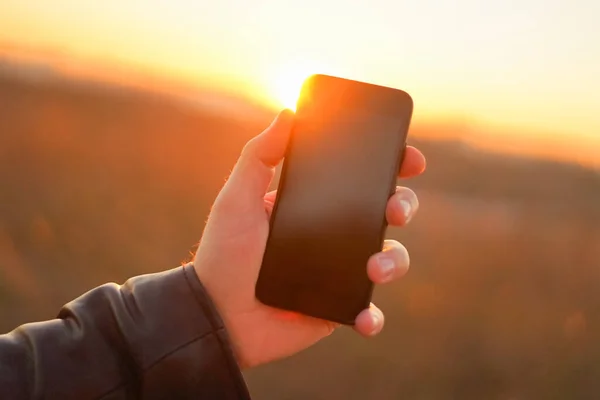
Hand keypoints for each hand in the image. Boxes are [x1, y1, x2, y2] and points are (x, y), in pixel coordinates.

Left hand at [194, 109, 425, 368]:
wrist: (214, 314)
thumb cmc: (223, 252)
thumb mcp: (237, 198)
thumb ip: (259, 155)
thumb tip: (288, 112)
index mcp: (316, 204)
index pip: (361, 178)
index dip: (391, 165)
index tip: (407, 157)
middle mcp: (335, 234)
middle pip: (386, 212)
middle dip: (404, 205)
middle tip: (394, 210)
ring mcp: (340, 271)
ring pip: (389, 258)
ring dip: (394, 261)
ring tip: (373, 269)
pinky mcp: (337, 308)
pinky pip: (367, 311)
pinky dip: (372, 316)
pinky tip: (364, 318)